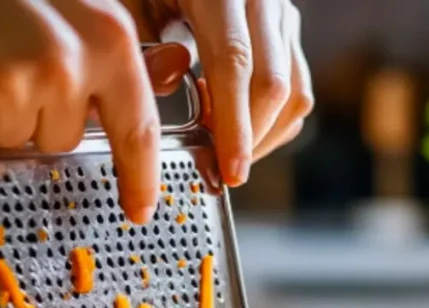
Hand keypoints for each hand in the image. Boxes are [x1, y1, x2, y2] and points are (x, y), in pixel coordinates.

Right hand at [0, 0, 168, 222]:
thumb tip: (176, 69)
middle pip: (65, 139)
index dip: (139, 178)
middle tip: (15, 61)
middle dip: (42, 115)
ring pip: (18, 142)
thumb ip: (121, 49)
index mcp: (108, 37)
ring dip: (1, 114)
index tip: (140, 210)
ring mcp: (9, 79)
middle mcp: (65, 61)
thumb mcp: (79, 5)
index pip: (138, 129)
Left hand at [140, 0, 313, 185]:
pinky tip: (237, 122)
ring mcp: (280, 14)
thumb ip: (144, 46)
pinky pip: (297, 88)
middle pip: (273, 85)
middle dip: (250, 140)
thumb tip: (172, 83)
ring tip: (225, 147)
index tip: (231, 169)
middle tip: (222, 171)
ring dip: (264, 135)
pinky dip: (274, 121)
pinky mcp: (288, 29)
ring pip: (294, 92)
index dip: (234, 124)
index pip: (235, 63)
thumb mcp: (132, 6)